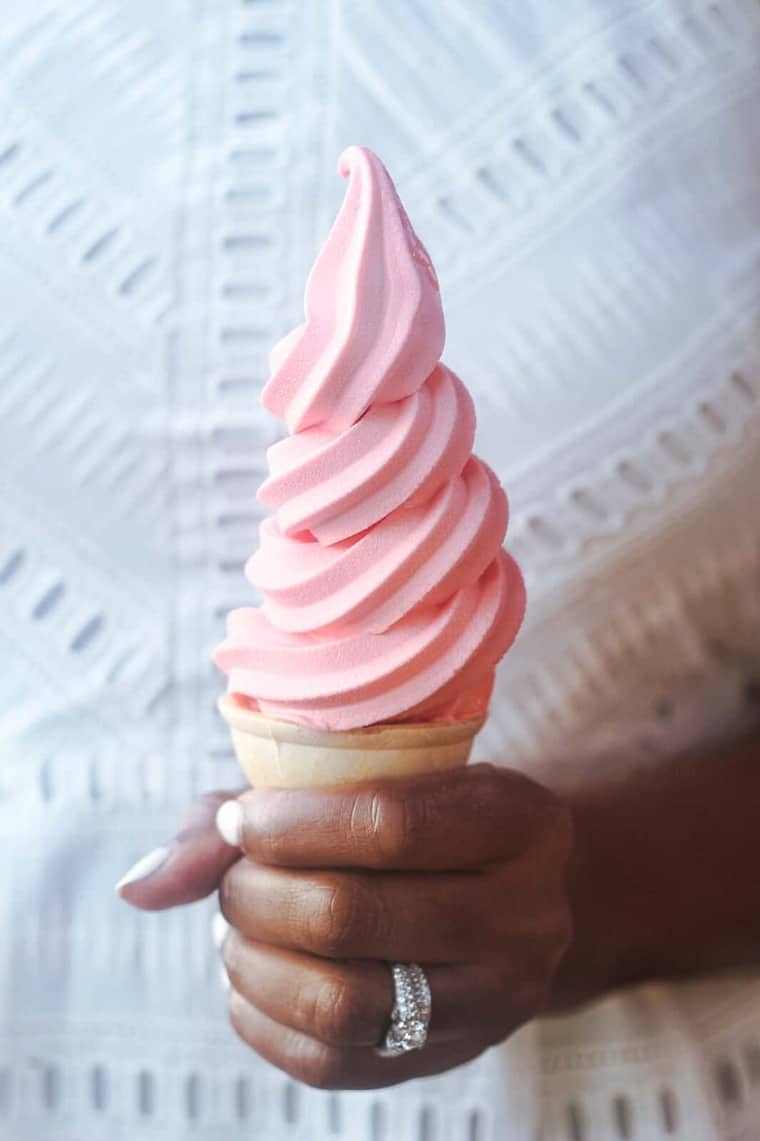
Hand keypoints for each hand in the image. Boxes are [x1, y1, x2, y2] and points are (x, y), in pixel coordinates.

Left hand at [214, 764, 572, 1088]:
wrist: (531, 891)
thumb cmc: (431, 814)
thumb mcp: (381, 775)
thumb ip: (252, 811)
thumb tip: (136, 887)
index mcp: (515, 821)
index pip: (387, 826)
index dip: (289, 825)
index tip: (240, 822)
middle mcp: (522, 916)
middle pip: (352, 916)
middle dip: (257, 894)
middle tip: (235, 877)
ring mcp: (494, 1000)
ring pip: (341, 1002)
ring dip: (253, 960)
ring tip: (234, 926)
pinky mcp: (451, 1056)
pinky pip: (334, 1063)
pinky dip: (262, 1019)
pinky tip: (249, 976)